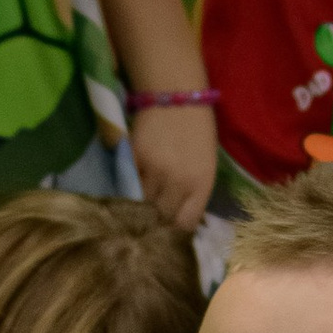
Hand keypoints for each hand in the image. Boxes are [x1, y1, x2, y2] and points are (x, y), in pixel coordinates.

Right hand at [129, 100, 218, 230]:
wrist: (178, 99)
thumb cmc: (198, 134)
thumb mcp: (205, 168)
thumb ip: (193, 196)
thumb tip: (177, 222)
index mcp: (201, 184)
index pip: (184, 225)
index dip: (173, 233)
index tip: (166, 234)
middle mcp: (178, 181)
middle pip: (161, 218)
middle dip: (155, 224)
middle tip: (148, 226)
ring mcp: (154, 170)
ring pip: (141, 205)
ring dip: (138, 209)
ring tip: (135, 212)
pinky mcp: (133, 158)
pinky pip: (127, 185)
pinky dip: (127, 190)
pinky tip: (127, 191)